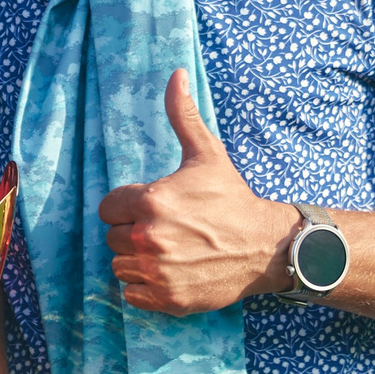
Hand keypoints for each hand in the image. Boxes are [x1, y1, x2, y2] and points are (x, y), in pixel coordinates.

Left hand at [99, 70, 302, 314]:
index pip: (108, 208)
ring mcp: (157, 272)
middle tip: (165, 230)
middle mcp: (150, 238)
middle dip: (133, 232)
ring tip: (169, 251)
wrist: (265, 247)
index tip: (152, 208)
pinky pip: (131, 294)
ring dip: (137, 260)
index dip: (127, 207)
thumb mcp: (207, 155)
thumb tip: (175, 74)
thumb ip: (183, 116)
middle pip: (113, 237)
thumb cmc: (232, 198)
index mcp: (152, 202)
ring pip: (120, 266)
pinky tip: (170, 272)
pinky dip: (145, 287)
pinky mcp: (166, 299)